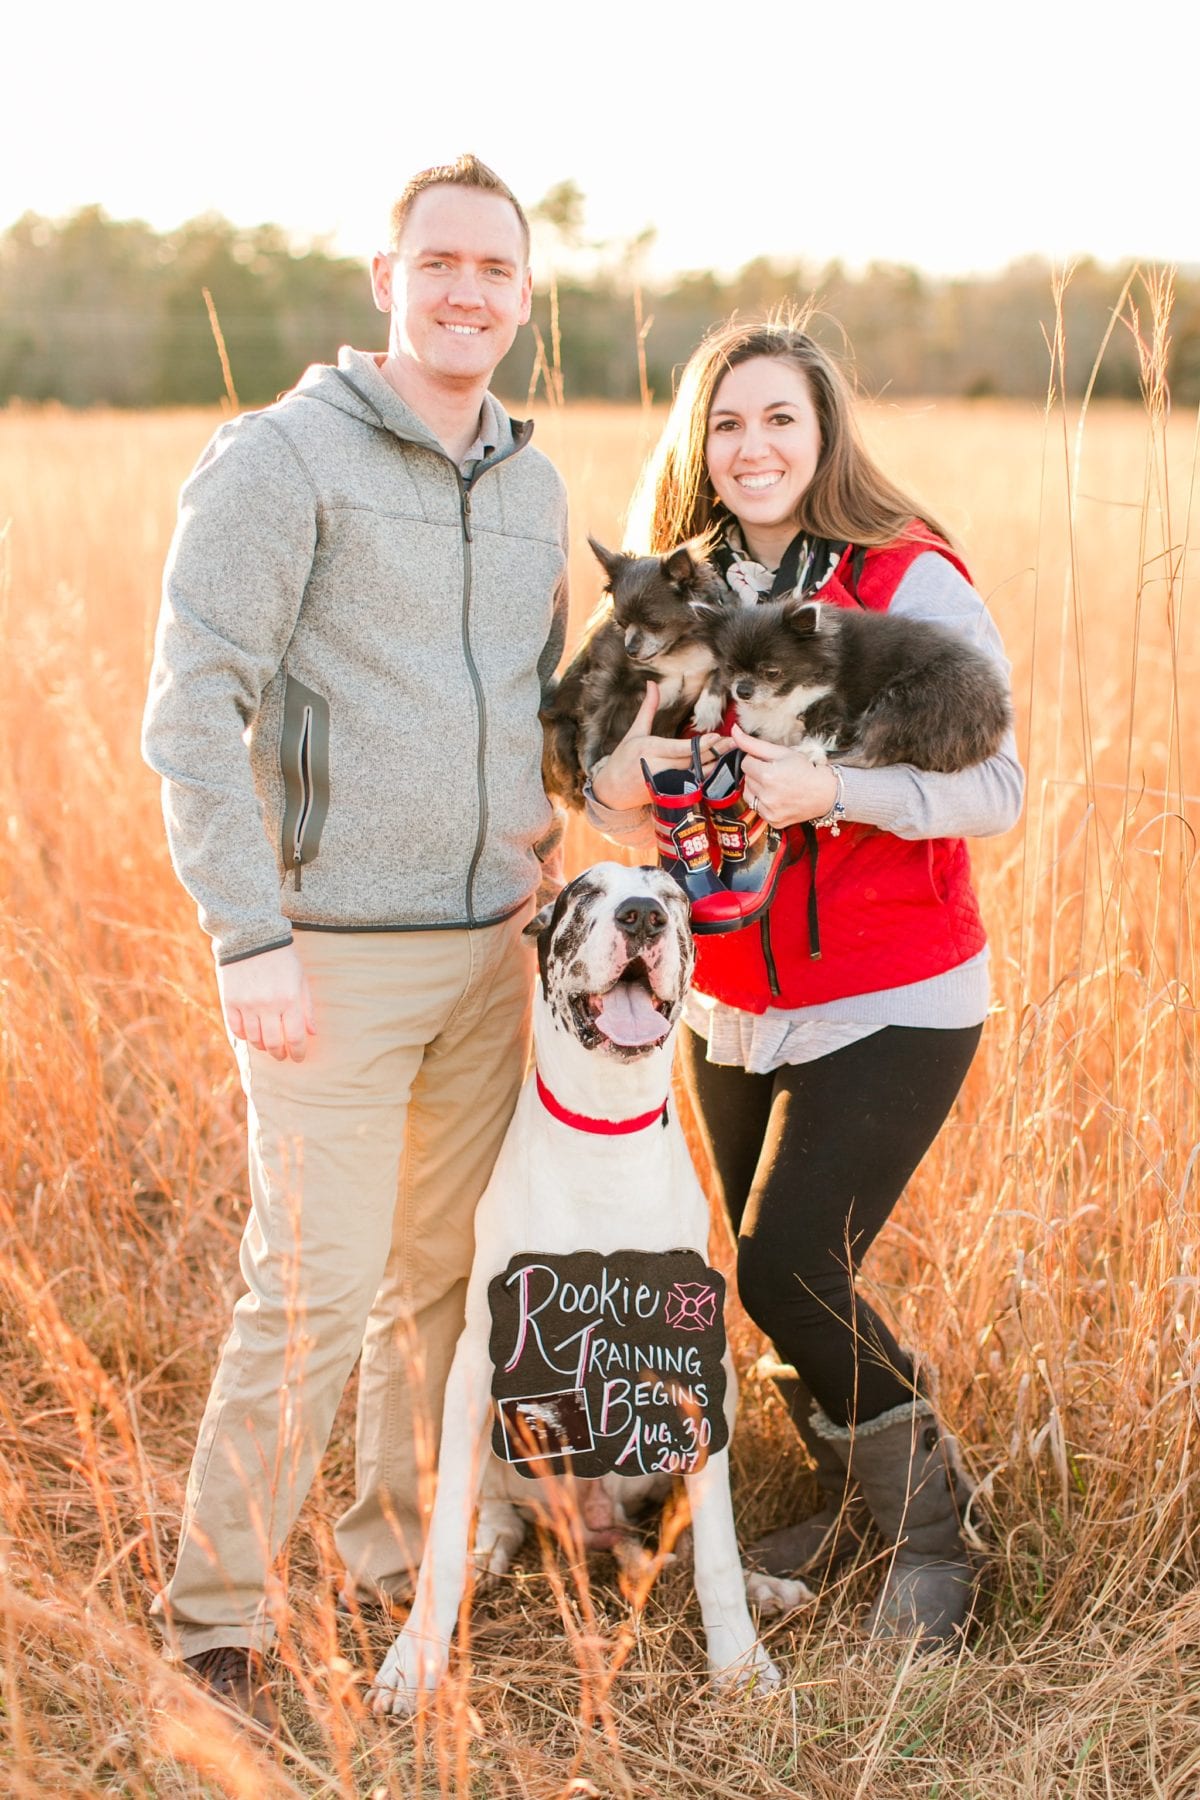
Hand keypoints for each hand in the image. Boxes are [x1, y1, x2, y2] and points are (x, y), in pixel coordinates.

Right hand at [218, 942, 315, 1061]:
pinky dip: (244, 1036)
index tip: (299, 1057)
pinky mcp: (229, 1001)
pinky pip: (236, 1029)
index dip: (298, 1052)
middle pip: (274, 1043)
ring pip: (254, 1039)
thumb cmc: (282, 957)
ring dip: (263, 1047)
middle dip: (280, 1054)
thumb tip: (312, 1033)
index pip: (295, 1037)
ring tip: (268, 1046)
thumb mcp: (300, 978)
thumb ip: (307, 1007)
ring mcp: (247, 1004)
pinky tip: (251, 1034)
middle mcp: (268, 1005)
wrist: (251, 935)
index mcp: (289, 999)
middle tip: (283, 1055)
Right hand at [590, 682, 725, 810]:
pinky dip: (706, 776)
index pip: (679, 748)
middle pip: (692, 761)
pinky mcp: (669, 793)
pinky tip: (720, 767)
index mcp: (649, 750)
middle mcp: (658, 768)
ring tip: (732, 752)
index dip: (700, 745)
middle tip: (735, 741)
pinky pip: (692, 785)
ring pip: (695, 775)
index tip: (717, 736)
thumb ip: (648, 708)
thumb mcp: (635, 731)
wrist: (612, 791)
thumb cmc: (623, 759)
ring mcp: (665, 783)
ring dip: (715, 764)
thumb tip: (651, 683)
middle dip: (715, 751)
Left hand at [731, 723, 839, 827]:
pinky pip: (757, 809)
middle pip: (746, 779)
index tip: (772, 763)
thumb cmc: (805, 770)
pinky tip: (778, 798)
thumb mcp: (781, 752)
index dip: (758, 761)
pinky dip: (764, 803)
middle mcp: (766, 796)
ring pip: (748, 794)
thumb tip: (734, 731)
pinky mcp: (772, 821)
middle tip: (777, 774)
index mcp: (768, 776)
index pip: (745, 763)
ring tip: (776, 786)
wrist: (825, 793)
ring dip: (757, 789)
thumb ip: (754, 743)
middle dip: (758, 774)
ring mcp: (769, 811)